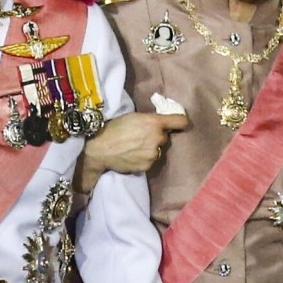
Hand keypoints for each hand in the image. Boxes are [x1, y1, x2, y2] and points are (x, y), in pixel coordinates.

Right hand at [74, 111, 189, 191]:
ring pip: (158, 150)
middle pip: (165, 137)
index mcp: (154, 122)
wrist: (100, 148)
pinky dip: (144, 159)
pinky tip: (132, 156)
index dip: (182, 122)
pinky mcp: (148, 166)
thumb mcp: (134, 117)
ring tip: (134, 148)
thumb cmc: (114, 128)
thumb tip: (161, 124)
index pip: (180, 121)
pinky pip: (150, 161)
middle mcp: (158, 138)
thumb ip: (150, 120)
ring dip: (151, 149)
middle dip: (157, 137)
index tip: (182, 124)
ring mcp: (154, 154)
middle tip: (142, 136)